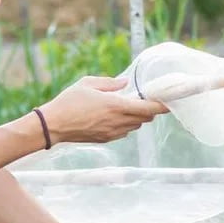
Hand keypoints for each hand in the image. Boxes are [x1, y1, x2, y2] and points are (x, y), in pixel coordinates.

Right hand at [39, 76, 167, 144]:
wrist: (53, 126)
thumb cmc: (69, 102)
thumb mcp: (88, 83)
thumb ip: (110, 83)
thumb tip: (124, 83)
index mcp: (117, 106)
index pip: (149, 108)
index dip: (162, 105)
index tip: (170, 101)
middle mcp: (119, 121)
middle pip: (145, 118)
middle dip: (149, 109)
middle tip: (145, 99)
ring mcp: (113, 133)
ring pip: (135, 125)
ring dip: (136, 117)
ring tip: (125, 106)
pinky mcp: (106, 139)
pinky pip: (124, 132)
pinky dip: (125, 124)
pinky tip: (113, 117)